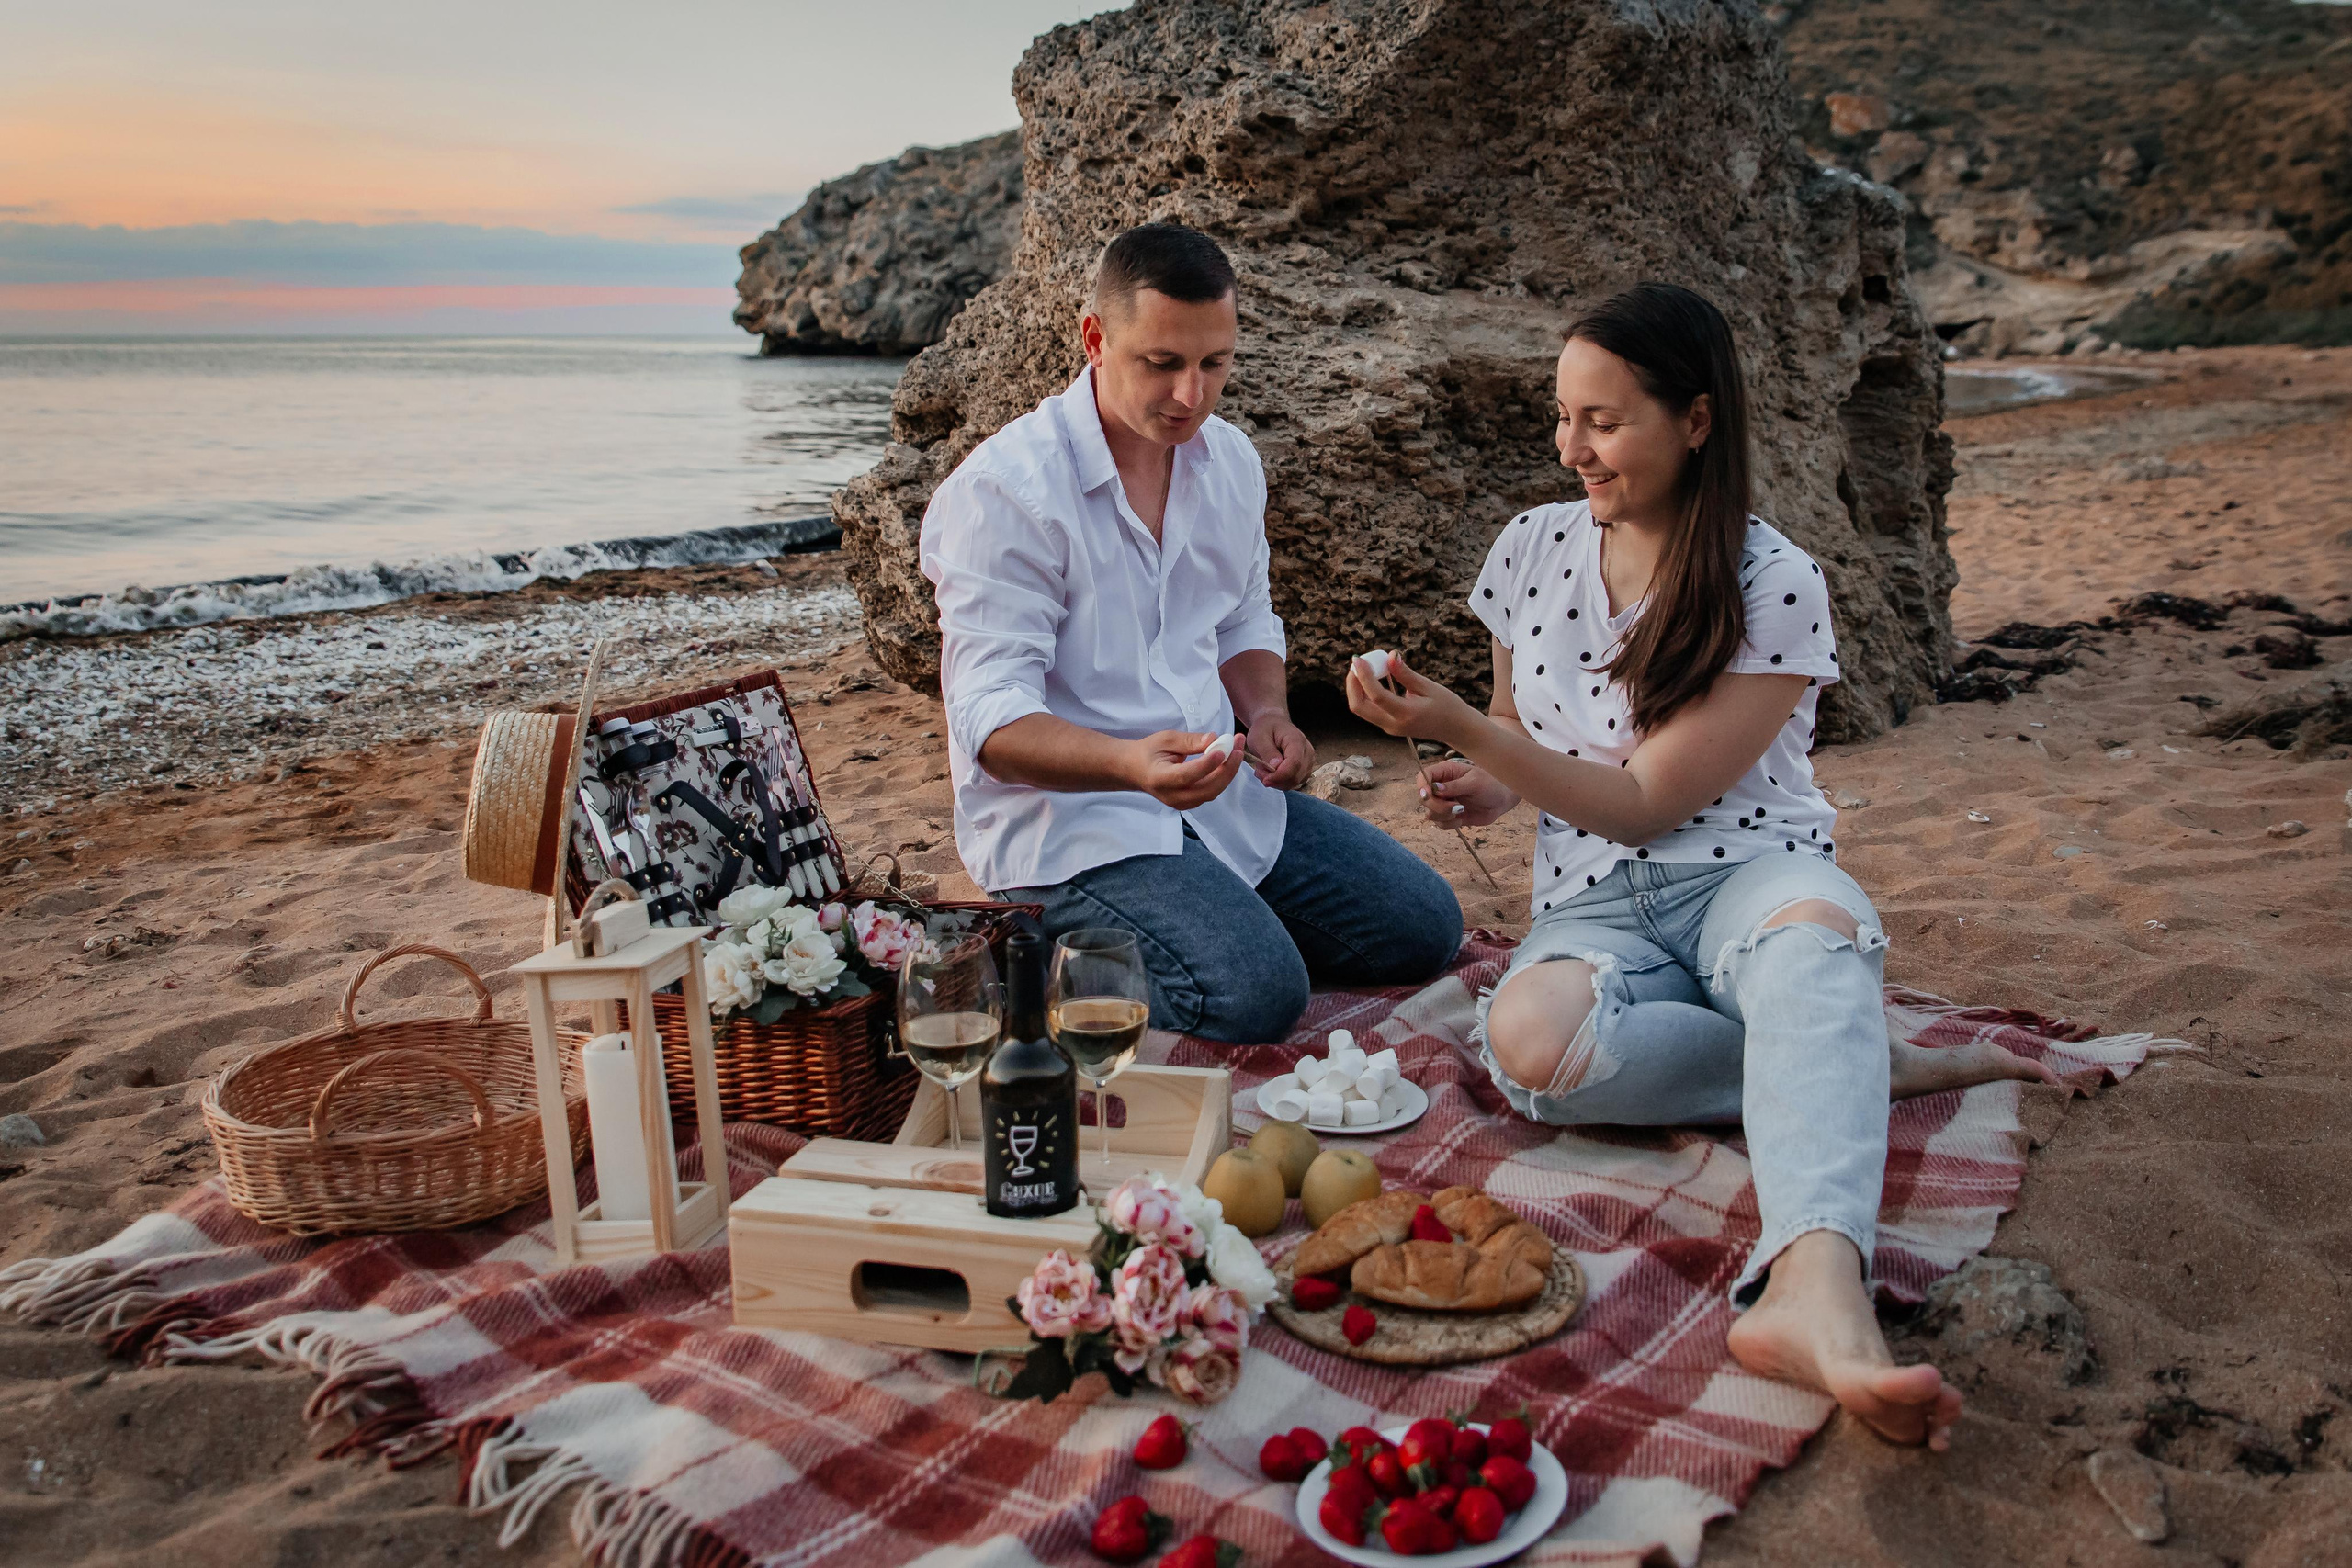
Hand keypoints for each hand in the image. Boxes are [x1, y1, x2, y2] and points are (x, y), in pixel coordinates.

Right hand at [1126, 730, 1246, 809]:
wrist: (1135, 770)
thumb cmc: (1149, 752)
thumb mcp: (1166, 739)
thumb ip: (1190, 741)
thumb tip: (1214, 739)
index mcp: (1159, 779)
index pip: (1187, 775)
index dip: (1206, 764)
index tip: (1222, 749)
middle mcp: (1171, 796)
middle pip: (1206, 789)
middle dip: (1226, 768)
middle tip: (1237, 747)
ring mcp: (1181, 803)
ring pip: (1212, 792)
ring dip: (1228, 772)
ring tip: (1237, 749)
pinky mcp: (1190, 803)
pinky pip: (1211, 792)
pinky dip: (1222, 777)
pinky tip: (1228, 760)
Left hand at [1241, 714, 1314, 789]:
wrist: (1273, 724)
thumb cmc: (1265, 728)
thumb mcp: (1259, 737)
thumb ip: (1267, 752)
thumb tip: (1276, 767)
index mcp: (1297, 740)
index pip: (1294, 764)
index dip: (1280, 775)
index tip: (1265, 779)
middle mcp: (1307, 752)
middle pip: (1296, 776)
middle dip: (1276, 780)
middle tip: (1259, 772)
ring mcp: (1308, 761)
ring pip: (1295, 782)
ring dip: (1277, 782)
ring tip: (1263, 770)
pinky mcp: (1304, 769)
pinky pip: (1294, 782)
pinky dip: (1280, 782)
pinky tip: (1270, 773)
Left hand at [1344, 651, 1479, 747]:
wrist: (1455, 729)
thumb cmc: (1447, 706)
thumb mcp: (1428, 687)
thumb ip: (1406, 674)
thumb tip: (1390, 655)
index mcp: (1406, 714)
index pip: (1376, 696)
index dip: (1363, 676)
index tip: (1358, 658)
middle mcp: (1393, 724)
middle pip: (1358, 707)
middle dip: (1352, 684)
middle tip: (1357, 663)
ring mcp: (1389, 728)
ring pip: (1361, 710)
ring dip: (1356, 688)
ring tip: (1364, 668)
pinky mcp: (1388, 726)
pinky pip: (1369, 710)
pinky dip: (1365, 693)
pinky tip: (1373, 677)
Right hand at [1417, 758, 1514, 825]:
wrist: (1503, 800)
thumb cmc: (1491, 785)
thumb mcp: (1474, 782)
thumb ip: (1454, 786)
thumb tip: (1435, 788)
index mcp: (1445, 772)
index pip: (1423, 777)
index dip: (1422, 787)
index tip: (1428, 796)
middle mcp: (1441, 787)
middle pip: (1424, 799)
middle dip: (1437, 806)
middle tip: (1456, 807)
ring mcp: (1445, 802)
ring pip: (1430, 813)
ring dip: (1444, 816)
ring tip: (1461, 810)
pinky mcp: (1450, 816)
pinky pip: (1440, 824)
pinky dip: (1450, 824)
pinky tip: (1462, 818)